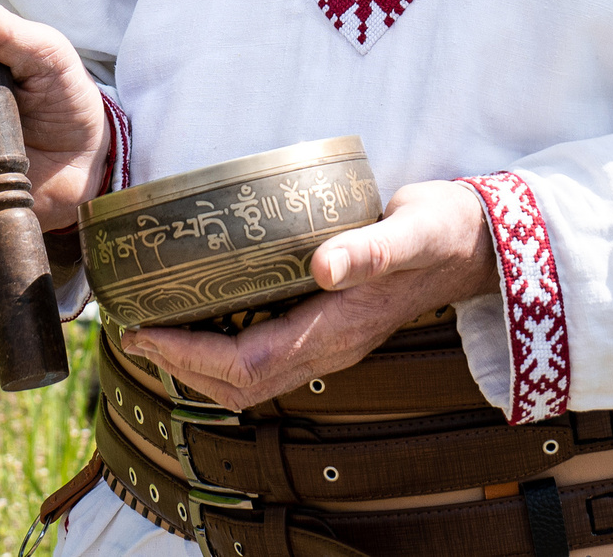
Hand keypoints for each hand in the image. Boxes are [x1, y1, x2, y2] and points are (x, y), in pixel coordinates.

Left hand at [121, 180, 494, 410]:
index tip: (145, 332)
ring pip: (251, 375)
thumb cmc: (443, 229)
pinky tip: (206, 309)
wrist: (479, 242)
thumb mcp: (411, 230)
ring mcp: (331, 342)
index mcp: (339, 330)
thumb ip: (369, 249)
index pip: (248, 365)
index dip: (191, 357)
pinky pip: (266, 353)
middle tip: (133, 330)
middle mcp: (330, 347)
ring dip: (199, 360)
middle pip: (240, 383)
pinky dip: (224, 344)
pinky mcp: (330, 325)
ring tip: (157, 325)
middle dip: (182, 365)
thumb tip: (322, 267)